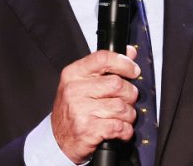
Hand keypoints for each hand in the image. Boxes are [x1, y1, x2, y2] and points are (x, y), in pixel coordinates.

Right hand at [51, 46, 140, 163]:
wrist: (58, 140)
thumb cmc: (74, 109)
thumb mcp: (83, 83)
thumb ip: (106, 67)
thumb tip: (130, 52)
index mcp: (73, 74)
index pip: (102, 58)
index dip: (123, 63)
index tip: (133, 70)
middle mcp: (74, 90)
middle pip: (117, 84)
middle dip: (130, 94)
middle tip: (127, 100)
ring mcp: (80, 111)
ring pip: (122, 107)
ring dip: (129, 115)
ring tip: (122, 117)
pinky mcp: (88, 130)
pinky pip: (119, 127)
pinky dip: (126, 130)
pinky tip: (120, 130)